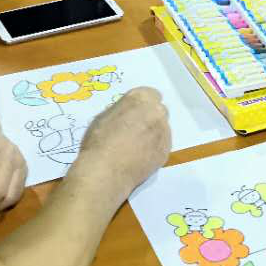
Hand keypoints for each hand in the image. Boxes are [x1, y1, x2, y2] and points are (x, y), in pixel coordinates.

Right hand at [72, 87, 170, 202]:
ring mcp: (164, 132)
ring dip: (153, 133)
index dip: (142, 104)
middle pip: (158, 111)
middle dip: (150, 117)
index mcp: (141, 98)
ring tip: (136, 147)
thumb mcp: (105, 116)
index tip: (134, 113)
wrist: (106, 171)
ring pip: (162, 128)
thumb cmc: (98, 141)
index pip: (150, 94)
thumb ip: (123, 110)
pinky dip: (154, 148)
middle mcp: (157, 112)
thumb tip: (129, 114)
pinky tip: (140, 157)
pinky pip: (162, 145)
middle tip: (136, 130)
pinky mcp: (167, 150)